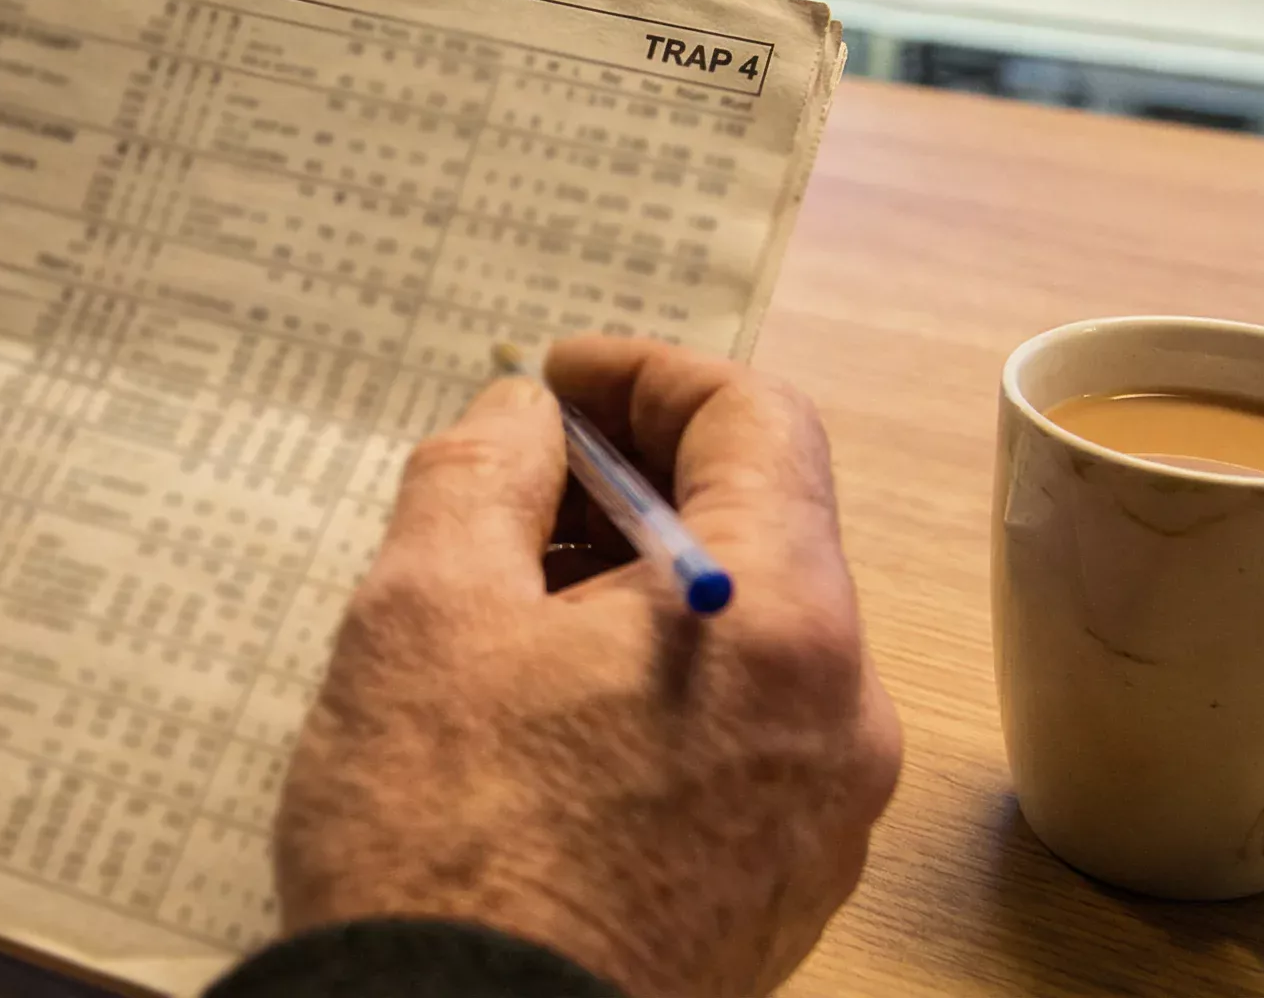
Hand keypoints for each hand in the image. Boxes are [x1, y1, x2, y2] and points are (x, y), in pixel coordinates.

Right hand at [274, 336, 901, 997]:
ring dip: (643, 587)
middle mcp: (839, 715)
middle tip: (518, 484)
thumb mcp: (424, 609)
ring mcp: (819, 815)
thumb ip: (484, 472)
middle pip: (766, 528)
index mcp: (781, 622)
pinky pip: (742, 734)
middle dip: (638, 483)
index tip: (557, 383)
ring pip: (751, 636)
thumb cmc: (443, 849)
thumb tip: (523, 419)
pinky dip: (662, 682)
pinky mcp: (779, 887)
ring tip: (511, 601)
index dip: (649, 377)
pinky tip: (548, 708)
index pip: (759, 421)